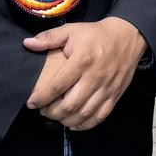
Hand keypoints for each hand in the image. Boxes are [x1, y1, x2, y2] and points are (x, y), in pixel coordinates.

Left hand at [22, 17, 145, 130]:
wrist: (128, 35)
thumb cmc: (96, 34)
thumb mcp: (72, 30)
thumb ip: (49, 38)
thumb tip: (27, 44)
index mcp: (82, 60)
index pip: (57, 86)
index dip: (41, 98)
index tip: (32, 102)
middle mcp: (95, 77)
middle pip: (70, 105)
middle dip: (52, 112)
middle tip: (43, 111)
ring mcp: (107, 88)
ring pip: (84, 114)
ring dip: (66, 120)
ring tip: (57, 116)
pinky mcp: (115, 95)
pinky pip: (99, 116)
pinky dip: (85, 125)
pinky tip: (74, 123)